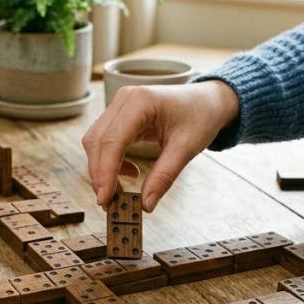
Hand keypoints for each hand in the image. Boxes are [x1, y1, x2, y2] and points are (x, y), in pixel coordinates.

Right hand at [82, 81, 239, 211]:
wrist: (207, 100)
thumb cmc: (200, 117)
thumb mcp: (187, 148)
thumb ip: (164, 176)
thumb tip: (146, 205)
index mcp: (141, 101)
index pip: (113, 140)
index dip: (105, 172)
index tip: (105, 199)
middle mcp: (124, 99)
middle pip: (97, 141)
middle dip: (100, 175)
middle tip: (110, 203)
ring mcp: (119, 105)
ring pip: (96, 142)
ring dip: (102, 169)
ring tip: (119, 192)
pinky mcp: (120, 115)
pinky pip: (104, 140)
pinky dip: (109, 161)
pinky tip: (129, 172)